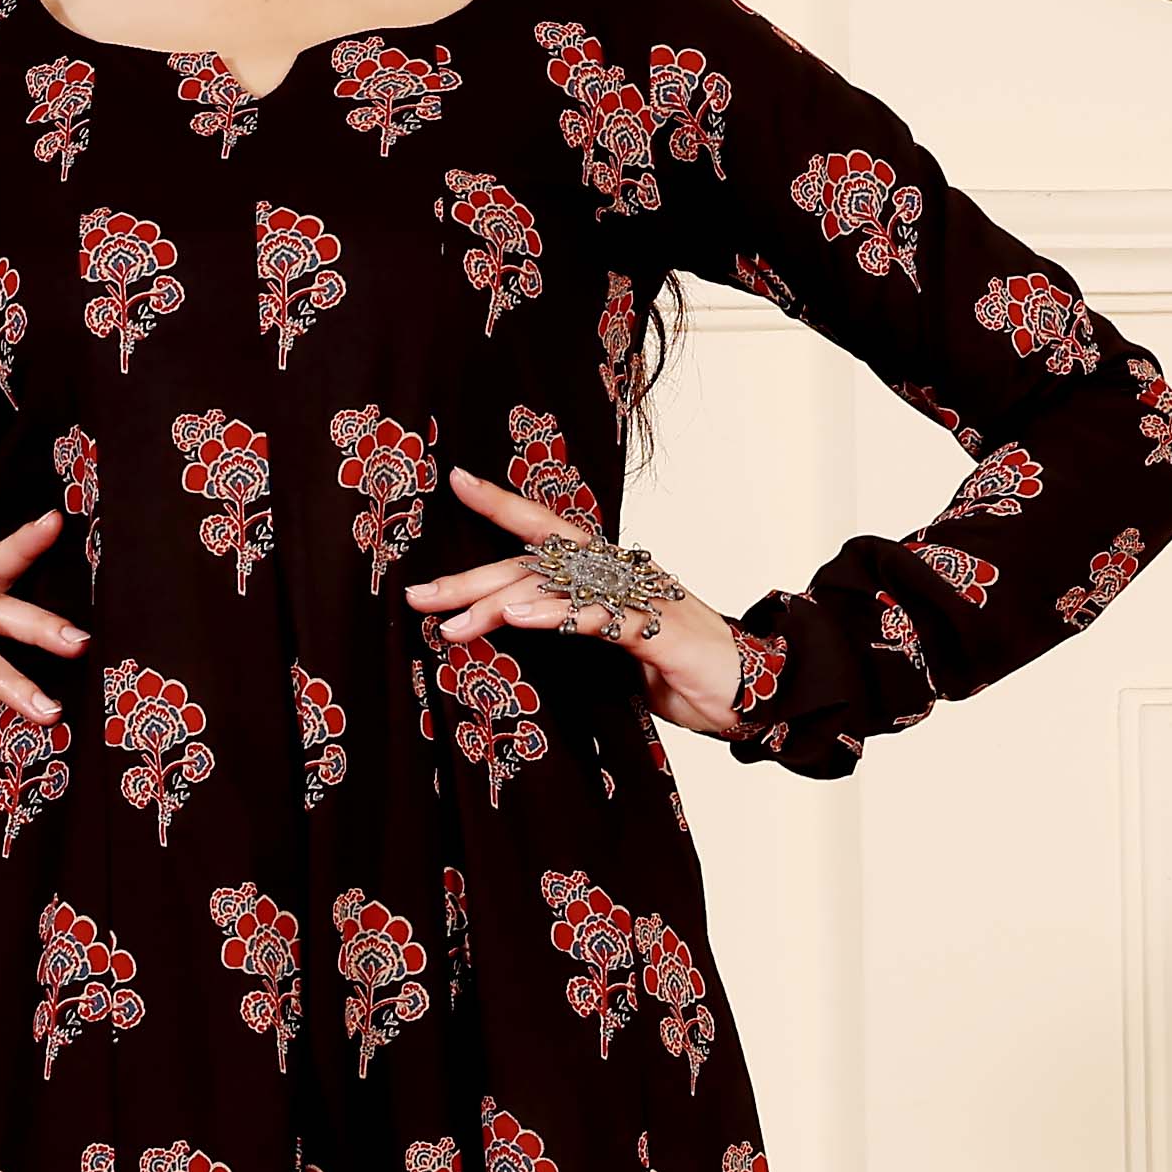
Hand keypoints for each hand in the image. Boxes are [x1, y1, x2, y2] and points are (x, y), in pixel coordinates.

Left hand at [407, 467, 747, 737]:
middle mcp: (620, 572)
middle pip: (535, 563)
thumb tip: (519, 624)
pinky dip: (556, 615)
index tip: (457, 482)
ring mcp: (640, 597)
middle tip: (420, 597)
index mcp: (608, 571)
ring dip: (500, 603)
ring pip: (558, 588)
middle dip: (472, 579)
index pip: (546, 531)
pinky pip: (598, 617)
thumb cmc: (680, 668)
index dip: (503, 505)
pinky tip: (518, 618)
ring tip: (452, 622)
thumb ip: (574, 627)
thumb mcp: (614, 646)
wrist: (750, 688)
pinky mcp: (658, 629)